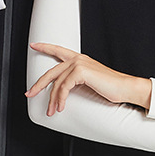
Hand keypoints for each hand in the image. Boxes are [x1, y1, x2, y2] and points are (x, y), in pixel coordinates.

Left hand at [27, 43, 150, 114]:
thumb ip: (76, 81)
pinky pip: (64, 87)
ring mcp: (79, 64)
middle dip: (39, 84)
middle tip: (29, 94)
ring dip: (53, 99)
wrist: (125, 88)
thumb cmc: (111, 87)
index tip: (34, 45)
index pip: (58, 50)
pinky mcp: (81, 71)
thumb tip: (63, 91)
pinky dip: (61, 98)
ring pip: (57, 82)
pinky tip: (61, 107)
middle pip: (52, 71)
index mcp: (80, 59)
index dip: (45, 47)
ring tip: (51, 110)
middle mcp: (78, 59)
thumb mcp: (90, 82)